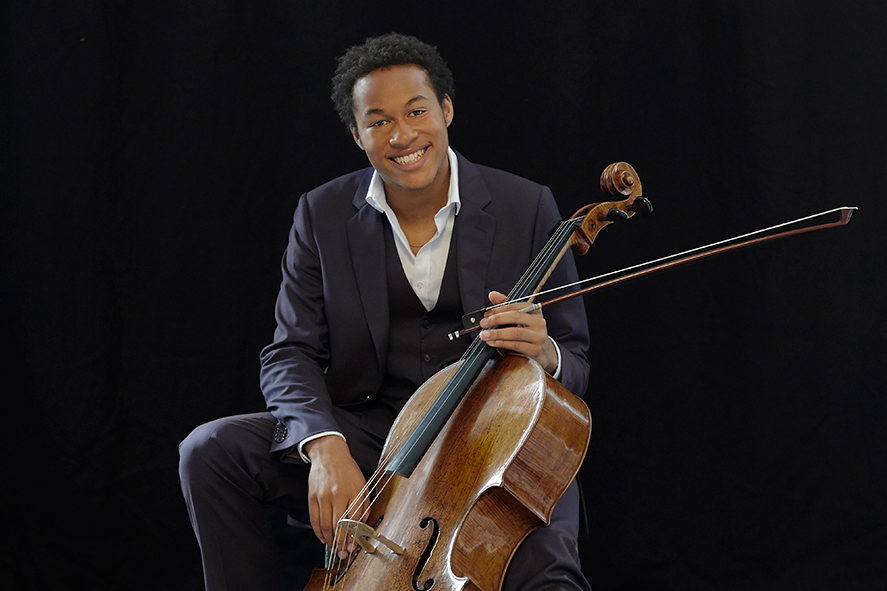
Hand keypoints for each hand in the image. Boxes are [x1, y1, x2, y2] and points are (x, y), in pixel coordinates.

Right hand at [304, 435, 368, 559]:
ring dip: (329, 541)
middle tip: (343, 554)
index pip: (353, 521)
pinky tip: (323, 538)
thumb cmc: (348, 470)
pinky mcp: (312, 497)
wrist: (329, 454)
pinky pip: (314, 520)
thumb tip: (363, 525)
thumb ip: (364, 505)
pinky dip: (318, 532)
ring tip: (334, 549)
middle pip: (338, 526)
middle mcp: (337, 495)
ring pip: (325, 526)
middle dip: (341, 544)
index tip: (354, 547)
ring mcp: (323, 496)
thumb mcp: (362, 484)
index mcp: (353, 492)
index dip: (353, 537)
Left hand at [478, 290, 558, 373]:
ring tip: (485, 335)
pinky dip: (502, 343)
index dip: (498, 310)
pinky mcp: (535, 350)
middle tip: (483, 324)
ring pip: (515, 333)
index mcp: (534, 310)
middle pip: (516, 317)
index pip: (514, 307)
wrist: (543, 352)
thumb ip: (505, 306)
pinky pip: (516, 345)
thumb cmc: (527, 332)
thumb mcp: (518, 318)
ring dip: (497, 333)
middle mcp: (539, 322)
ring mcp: (538, 336)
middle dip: (496, 320)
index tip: (486, 314)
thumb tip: (492, 294)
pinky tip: (493, 342)